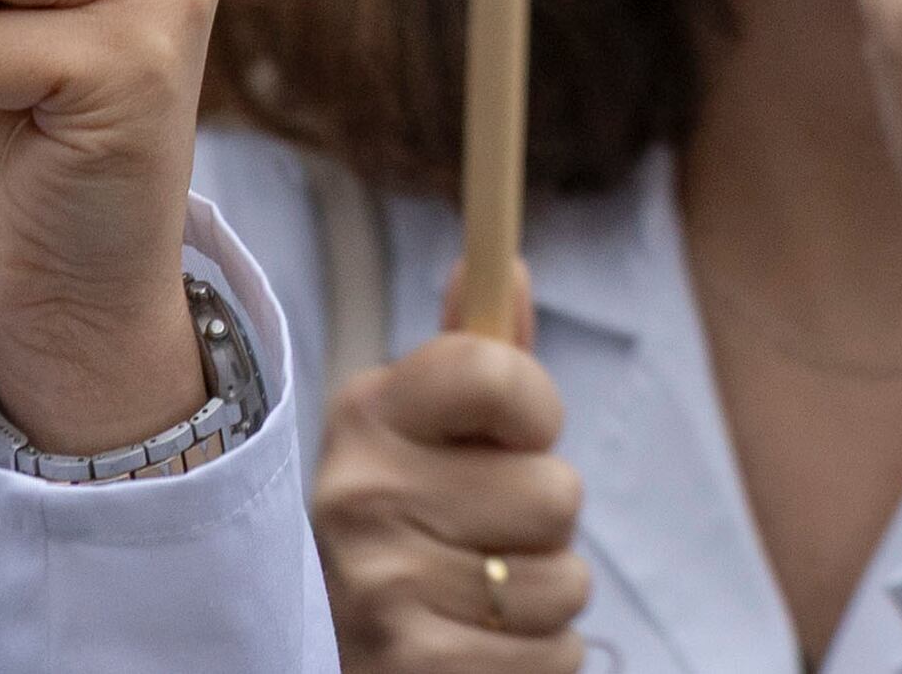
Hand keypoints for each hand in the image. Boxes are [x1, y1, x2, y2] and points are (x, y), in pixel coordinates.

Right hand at [316, 274, 588, 673]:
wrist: (335, 656)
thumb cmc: (411, 529)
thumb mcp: (429, 435)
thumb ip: (477, 358)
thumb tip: (506, 266)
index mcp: (367, 416)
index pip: (496, 368)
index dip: (534, 409)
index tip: (514, 436)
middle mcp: (358, 494)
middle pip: (558, 490)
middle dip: (540, 524)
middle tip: (478, 539)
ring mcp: (379, 584)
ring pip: (565, 580)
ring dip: (541, 599)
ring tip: (474, 599)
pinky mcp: (409, 663)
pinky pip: (555, 654)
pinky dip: (534, 660)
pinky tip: (476, 649)